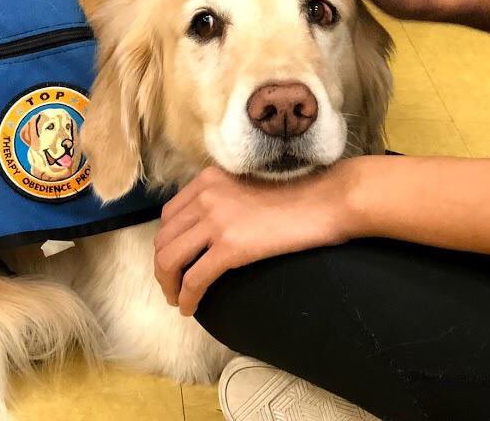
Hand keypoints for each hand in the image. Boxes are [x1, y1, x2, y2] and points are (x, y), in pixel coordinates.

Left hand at [154, 163, 362, 315]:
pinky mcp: (230, 247)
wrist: (327, 200)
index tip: (174, 259)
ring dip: (168, 285)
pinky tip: (190, 309)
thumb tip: (211, 227)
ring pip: (170, 260)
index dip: (166, 242)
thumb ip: (225, 197)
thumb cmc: (299, 194)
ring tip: (177, 299)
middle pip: (164, 238)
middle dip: (162, 267)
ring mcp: (216, 221)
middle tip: (171, 286)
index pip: (169, 215)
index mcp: (208, 179)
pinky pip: (194, 279)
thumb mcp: (249, 185)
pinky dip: (187, 298)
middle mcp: (205, 196)